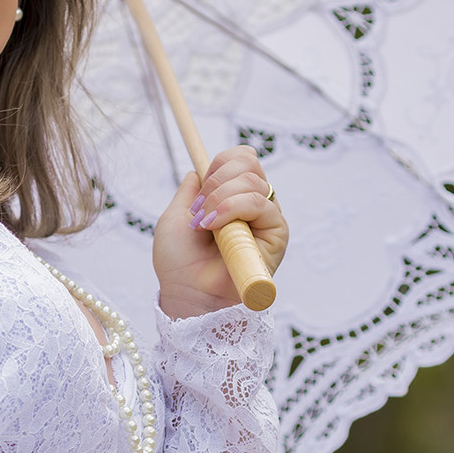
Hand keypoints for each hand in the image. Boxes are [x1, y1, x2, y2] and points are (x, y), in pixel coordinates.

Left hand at [153, 146, 288, 319]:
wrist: (188, 293)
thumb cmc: (179, 263)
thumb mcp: (176, 217)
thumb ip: (190, 190)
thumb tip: (199, 169)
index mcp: (233, 198)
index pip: (241, 159)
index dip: (220, 163)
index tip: (201, 187)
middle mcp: (253, 205)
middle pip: (249, 162)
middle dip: (217, 179)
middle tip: (200, 209)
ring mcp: (266, 218)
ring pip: (252, 181)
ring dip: (221, 198)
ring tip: (204, 224)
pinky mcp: (277, 234)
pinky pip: (260, 204)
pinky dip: (232, 209)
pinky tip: (215, 228)